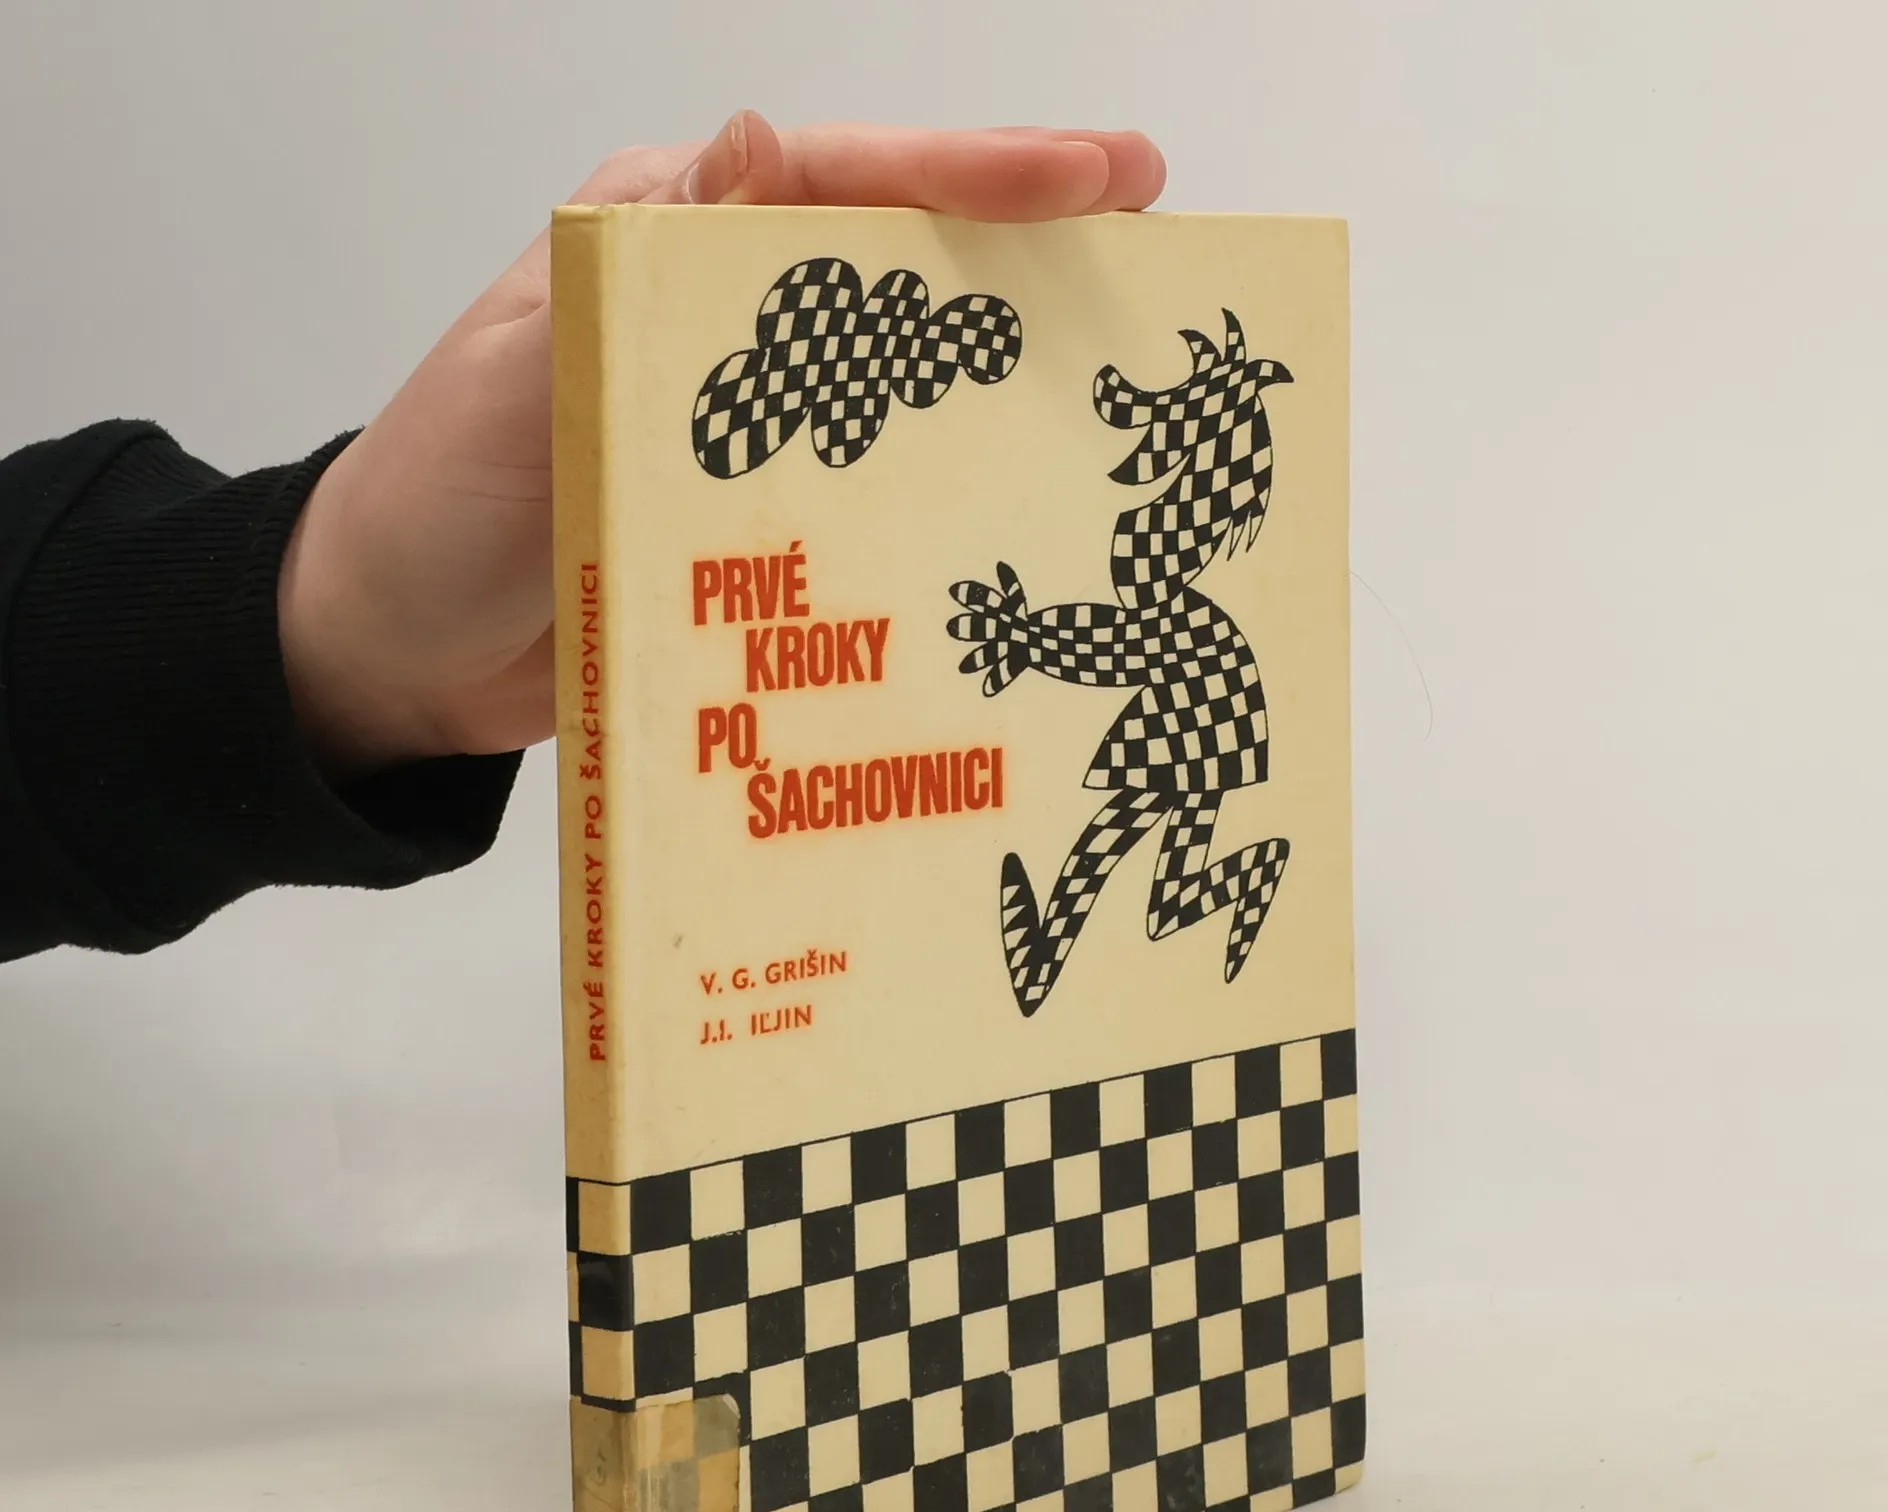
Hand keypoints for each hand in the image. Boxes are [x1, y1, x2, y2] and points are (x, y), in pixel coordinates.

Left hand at [276, 112, 1164, 775]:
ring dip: (1011, 376)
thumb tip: (761, 144)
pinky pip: (874, 498)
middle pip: (900, 266)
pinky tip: (1029, 516)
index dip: (974, 172)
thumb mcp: (526, 369)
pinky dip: (950, 502)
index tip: (1098, 176)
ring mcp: (757, 433)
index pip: (838, 183)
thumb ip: (637, 272)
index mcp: (669, 244)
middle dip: (1029, 252)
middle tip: (1160, 250)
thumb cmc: (436, 502)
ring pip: (906, 381)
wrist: (395, 658)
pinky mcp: (768, 530)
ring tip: (1127, 374)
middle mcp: (729, 326)